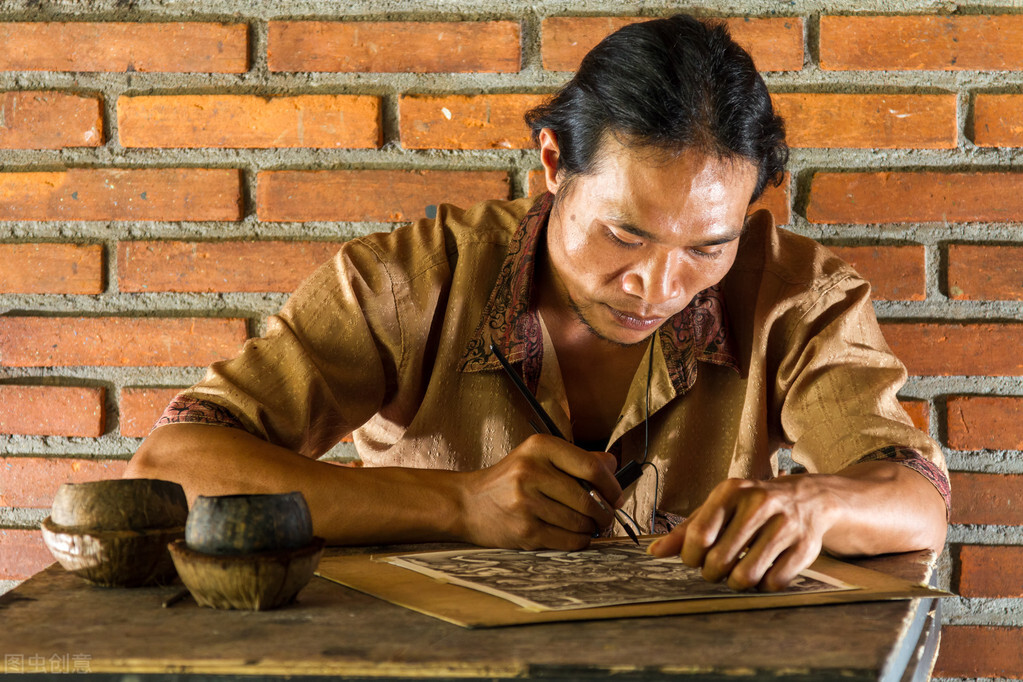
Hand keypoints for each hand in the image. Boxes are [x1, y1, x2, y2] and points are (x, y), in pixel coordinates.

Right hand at [458, 434, 622, 550]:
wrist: (468, 504)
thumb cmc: (510, 480)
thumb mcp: (538, 457)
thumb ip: (576, 459)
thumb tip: (613, 466)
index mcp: (539, 447)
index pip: (592, 467)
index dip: (612, 486)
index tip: (616, 496)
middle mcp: (531, 471)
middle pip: (588, 499)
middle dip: (604, 513)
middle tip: (605, 517)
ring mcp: (526, 503)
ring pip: (580, 522)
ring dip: (590, 528)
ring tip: (585, 525)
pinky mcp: (525, 530)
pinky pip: (568, 540)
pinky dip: (579, 541)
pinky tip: (574, 535)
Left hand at [647, 476, 834, 590]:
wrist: (807, 498)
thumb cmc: (751, 505)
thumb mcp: (719, 507)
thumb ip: (687, 530)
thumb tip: (653, 551)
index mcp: (732, 491)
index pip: (699, 535)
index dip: (691, 557)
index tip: (694, 560)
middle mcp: (760, 504)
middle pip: (720, 560)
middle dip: (712, 573)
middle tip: (715, 570)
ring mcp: (785, 525)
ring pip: (747, 575)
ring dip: (735, 584)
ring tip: (736, 574)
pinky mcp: (805, 547)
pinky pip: (774, 583)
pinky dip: (763, 586)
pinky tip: (762, 572)